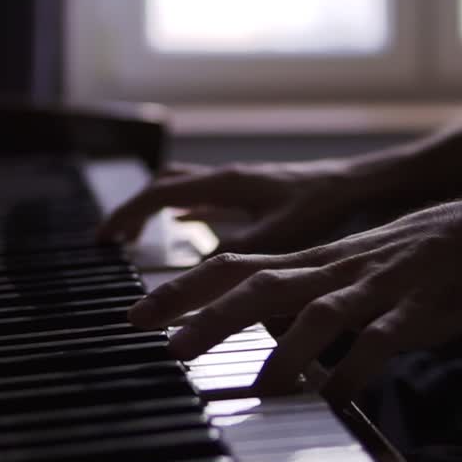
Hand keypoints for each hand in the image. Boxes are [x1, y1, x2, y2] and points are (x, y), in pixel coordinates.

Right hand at [97, 160, 361, 254]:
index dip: (126, 214)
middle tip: (113, 239)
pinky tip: (184, 225)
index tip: (103, 239)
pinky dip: (183, 210)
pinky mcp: (252, 192)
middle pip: (162, 186)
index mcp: (223, 184)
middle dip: (133, 211)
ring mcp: (238, 182)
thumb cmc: (324, 206)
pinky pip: (204, 195)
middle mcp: (225, 178)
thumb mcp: (279, 239)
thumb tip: (201, 284)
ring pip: (181, 188)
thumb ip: (239, 260)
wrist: (358, 185)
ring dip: (155, 209)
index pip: (158, 193)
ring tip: (136, 234)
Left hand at [127, 193, 461, 403]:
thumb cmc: (399, 261)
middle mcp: (333, 271)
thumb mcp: (336, 269)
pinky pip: (382, 342)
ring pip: (321, 313)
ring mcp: (374, 289)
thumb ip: (287, 292)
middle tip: (173, 351)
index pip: (232, 267)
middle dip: (212, 318)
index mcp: (309, 262)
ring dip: (288, 352)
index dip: (182, 289)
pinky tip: (337, 397)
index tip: (136, 316)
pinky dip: (357, 369)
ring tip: (262, 389)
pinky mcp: (415, 312)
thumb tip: (227, 317)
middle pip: (261, 287)